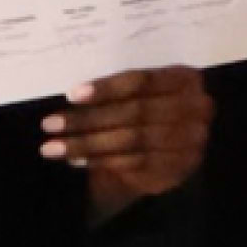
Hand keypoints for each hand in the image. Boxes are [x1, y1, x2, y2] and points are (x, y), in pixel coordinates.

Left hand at [43, 66, 212, 207]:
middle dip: (88, 119)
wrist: (166, 149)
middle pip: (135, 112)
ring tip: (53, 147)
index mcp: (185, 79)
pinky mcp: (178, 167)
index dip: (107, 88)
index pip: (143, 80)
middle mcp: (196, 108)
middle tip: (50, 124)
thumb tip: (73, 92)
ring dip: (87, 144)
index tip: (71, 95)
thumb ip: (117, 89)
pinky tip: (75, 160)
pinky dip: (100, 161)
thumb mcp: (136, 91)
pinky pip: (134, 163)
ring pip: (132, 140)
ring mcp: (191, 141)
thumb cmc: (144, 110)